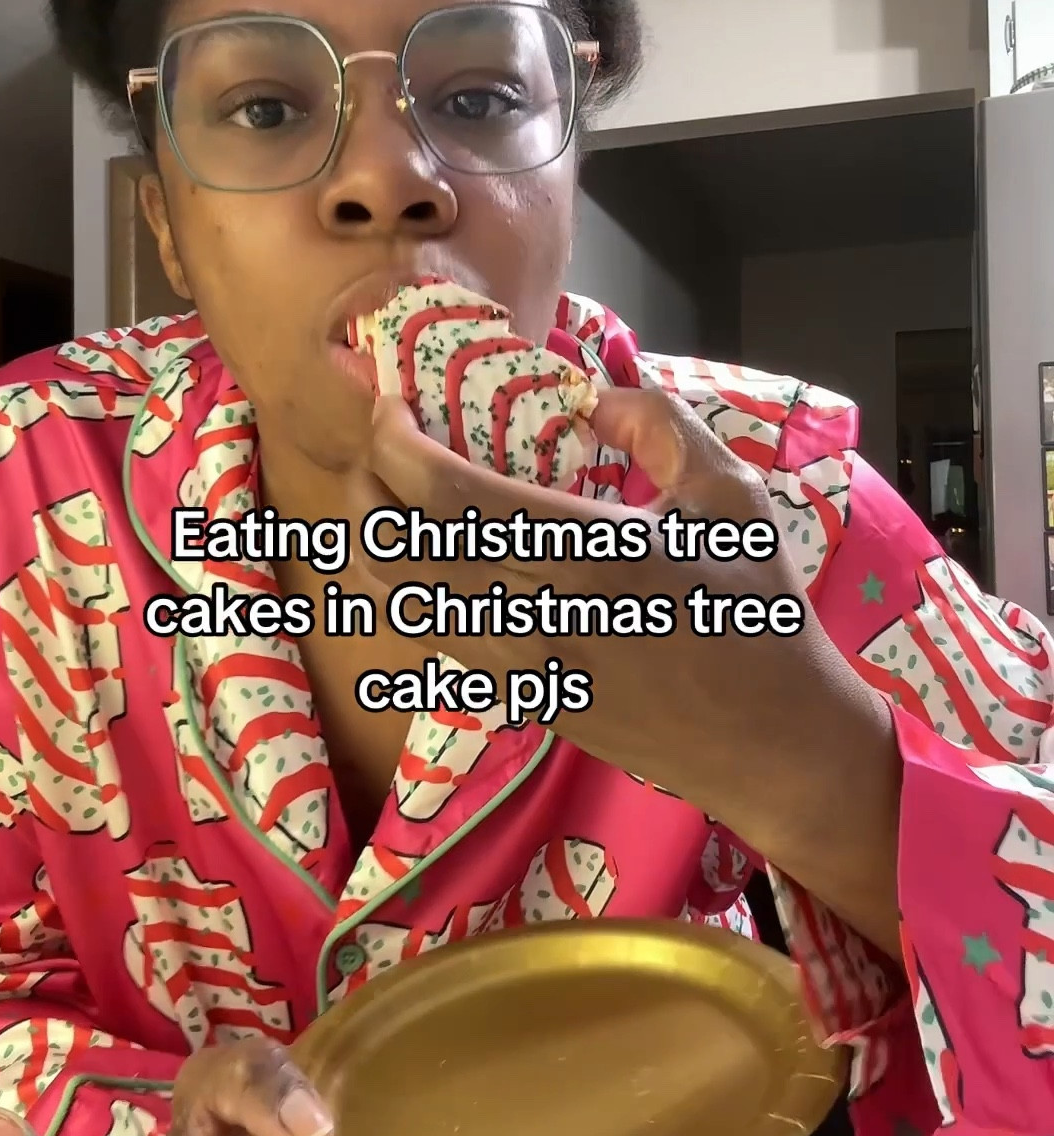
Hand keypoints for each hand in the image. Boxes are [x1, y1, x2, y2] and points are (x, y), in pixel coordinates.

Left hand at [363, 388, 902, 955]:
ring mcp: (515, 666)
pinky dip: (395, 599)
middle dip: (365, 485)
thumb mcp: (730, 494)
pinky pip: (424, 646)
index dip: (396, 443)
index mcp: (582, 553)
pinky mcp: (518, 701)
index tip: (394, 403)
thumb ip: (660, 425)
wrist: (771, 741)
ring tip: (383, 496)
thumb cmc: (759, 613)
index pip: (443, 495)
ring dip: (367, 543)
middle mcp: (530, 613)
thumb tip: (593, 394)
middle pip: (394, 549)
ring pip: (393, 606)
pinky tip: (413, 564)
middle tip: (379, 442)